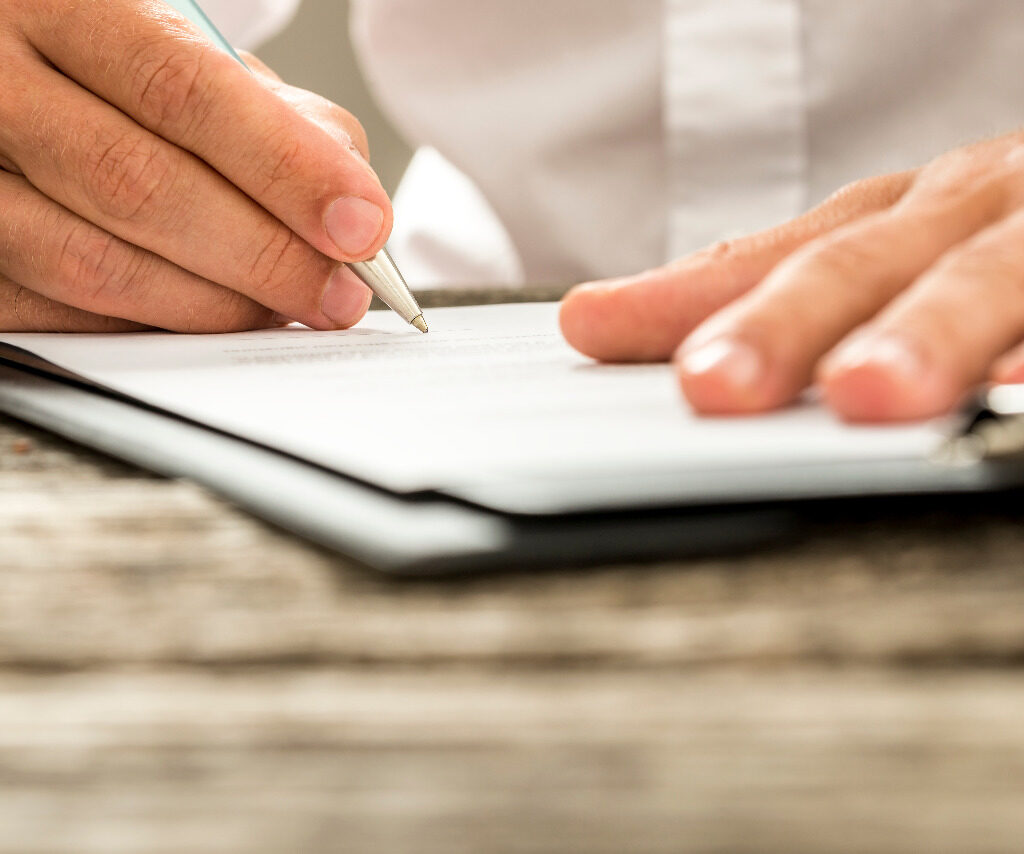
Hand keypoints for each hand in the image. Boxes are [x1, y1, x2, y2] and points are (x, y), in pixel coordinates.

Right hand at [0, 0, 390, 332]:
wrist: (8, 68)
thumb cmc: (119, 66)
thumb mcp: (194, 53)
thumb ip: (279, 116)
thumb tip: (354, 208)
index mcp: (62, 2)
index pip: (185, 89)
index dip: (286, 168)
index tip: (361, 226)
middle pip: (140, 184)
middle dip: (264, 255)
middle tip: (337, 295)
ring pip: (93, 262)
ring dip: (214, 304)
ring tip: (284, 308)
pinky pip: (61, 312)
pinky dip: (153, 324)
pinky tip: (206, 313)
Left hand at [560, 132, 1023, 421]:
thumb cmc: (1006, 228)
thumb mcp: (903, 246)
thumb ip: (804, 285)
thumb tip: (672, 347)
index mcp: (901, 215)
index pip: (774, 253)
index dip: (684, 292)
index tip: (594, 324)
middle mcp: (968, 210)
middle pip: (865, 265)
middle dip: (788, 322)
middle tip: (712, 382)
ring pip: (987, 277)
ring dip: (926, 333)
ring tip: (866, 392)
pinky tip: (1012, 391)